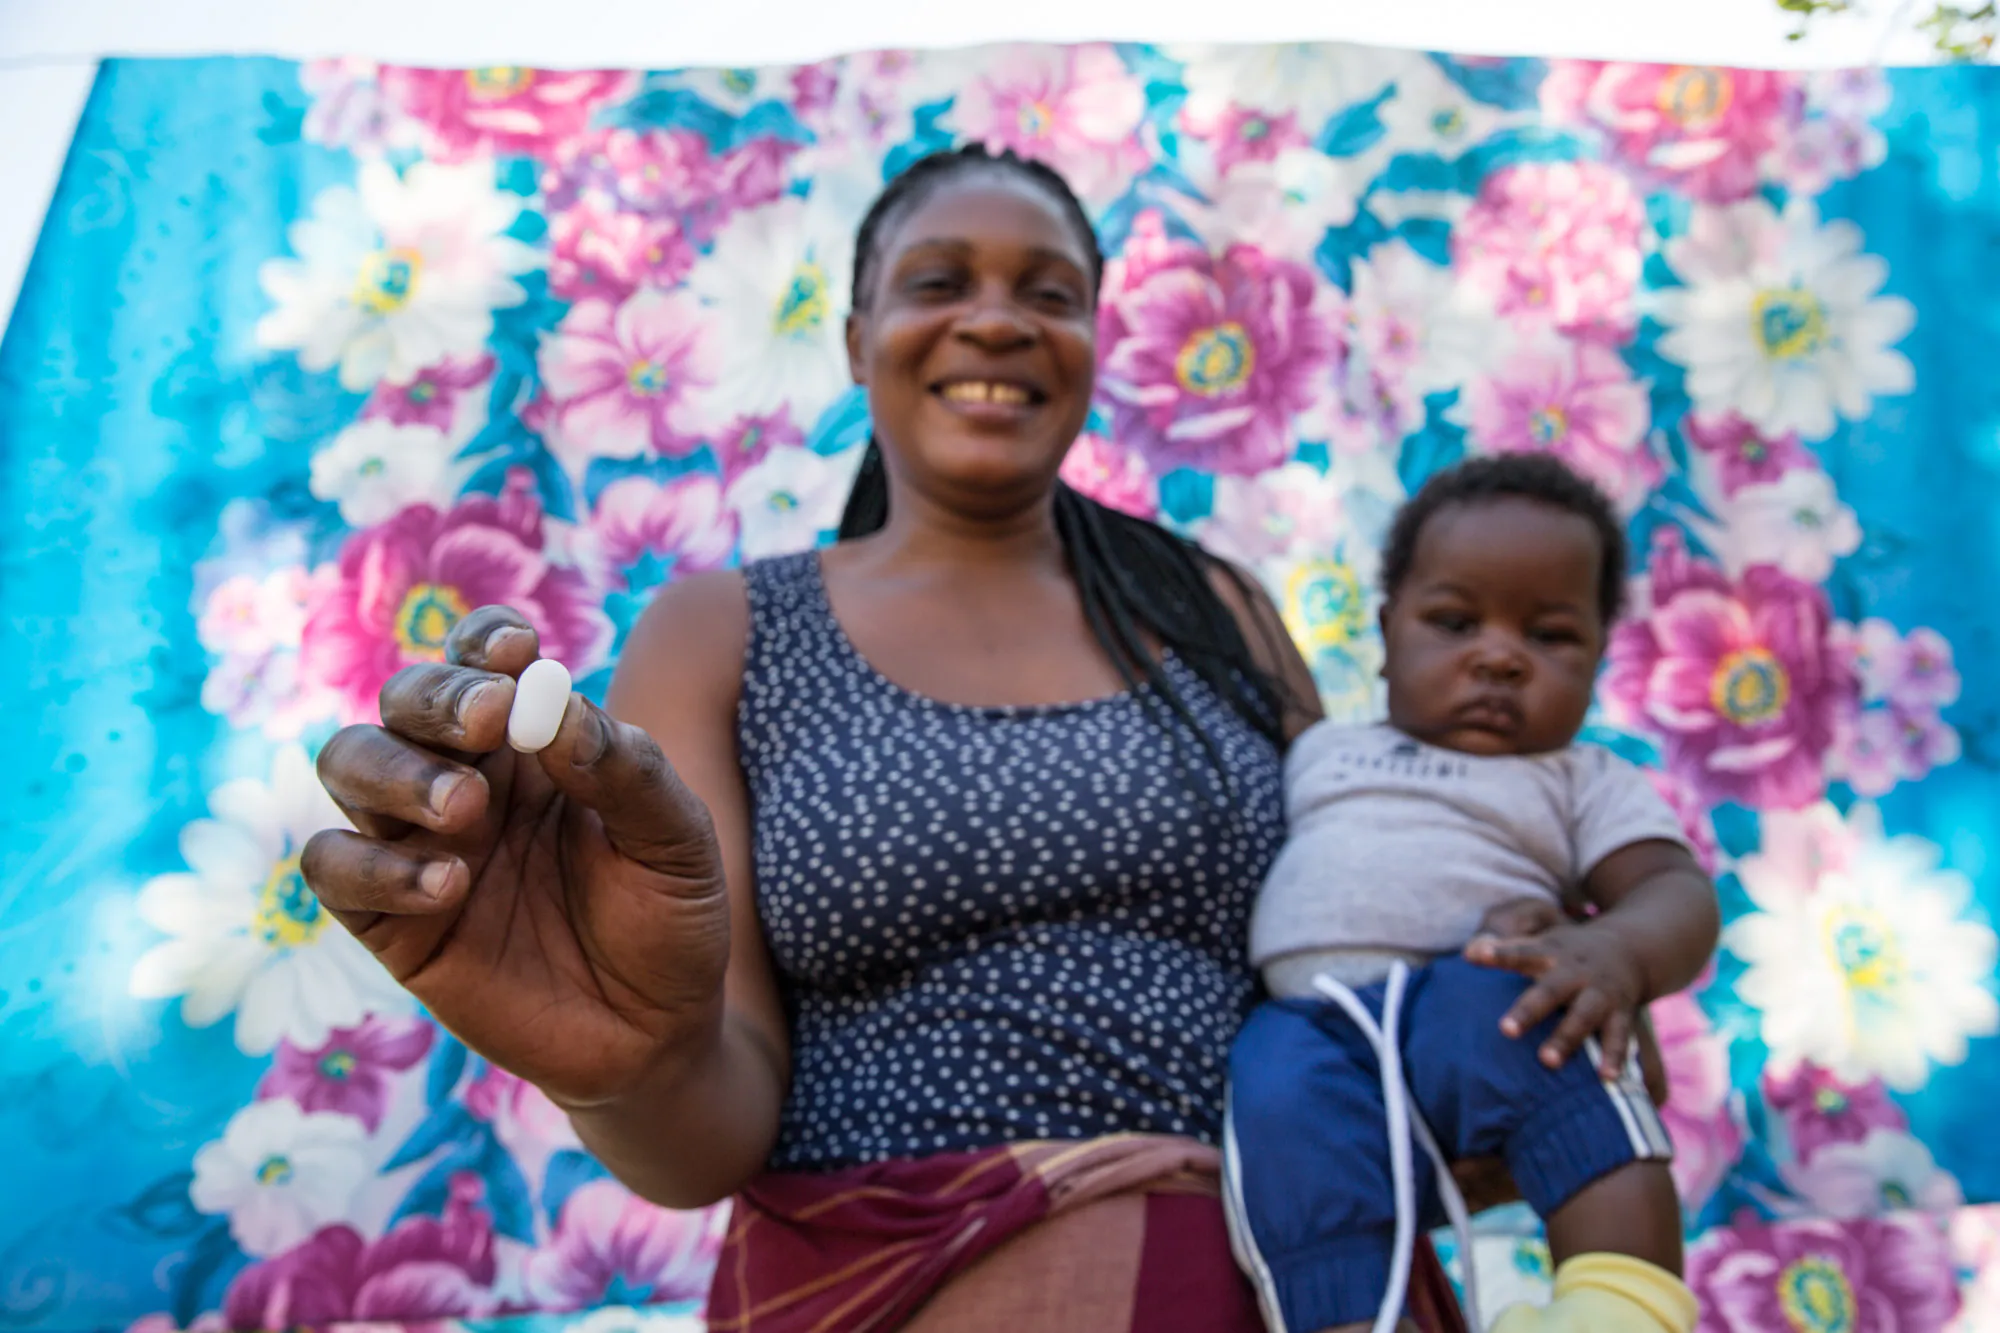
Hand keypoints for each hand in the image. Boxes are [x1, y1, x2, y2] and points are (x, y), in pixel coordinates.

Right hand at [300, 607, 730, 1109]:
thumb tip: (553, 709)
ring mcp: (420, 846)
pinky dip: (372, 865)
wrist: (656, 1033)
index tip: (514, 653)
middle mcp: (466, 779)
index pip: (482, 662)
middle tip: (487, 721)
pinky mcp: (391, 922)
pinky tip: (446, 886)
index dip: (483, 644)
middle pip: (404, 701)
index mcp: (533, 743)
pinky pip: (333, 867)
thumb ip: (626, 770)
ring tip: (465, 810)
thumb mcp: (677, 841)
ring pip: (348, 765)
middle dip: (436, 699)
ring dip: (395, 772)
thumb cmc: (669, 919)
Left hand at [1464, 898, 1648, 1080]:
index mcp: (1551, 954)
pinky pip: (1618, 1037)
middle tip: (1505, 1030)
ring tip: (1548, 1062)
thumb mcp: (1543, 942)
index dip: (1500, 954)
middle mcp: (1575, 973)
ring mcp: (1600, 993)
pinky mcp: (1622, 1013)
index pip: (1521, 952)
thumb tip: (1466, 954)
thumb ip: (1507, 949)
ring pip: (1583, 1017)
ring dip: (1566, 1039)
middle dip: (1528, 1011)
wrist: (1630, 949)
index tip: (1476, 956)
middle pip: (1550, 991)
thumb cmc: (1569, 952)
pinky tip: (1607, 1078)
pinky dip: (1615, 1057)